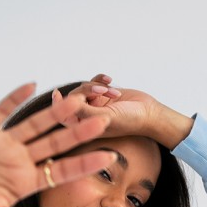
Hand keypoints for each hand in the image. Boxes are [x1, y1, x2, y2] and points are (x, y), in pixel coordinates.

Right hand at [0, 82, 115, 206]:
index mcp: (25, 184)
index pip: (62, 171)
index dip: (85, 163)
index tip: (109, 156)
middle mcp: (18, 161)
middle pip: (55, 143)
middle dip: (78, 131)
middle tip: (104, 119)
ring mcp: (2, 144)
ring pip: (34, 123)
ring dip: (55, 111)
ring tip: (78, 98)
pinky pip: (2, 109)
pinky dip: (15, 97)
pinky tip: (33, 84)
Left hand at [53, 74, 193, 149]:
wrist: (149, 113)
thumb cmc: (129, 121)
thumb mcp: (104, 118)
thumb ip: (83, 112)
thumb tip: (63, 103)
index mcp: (85, 128)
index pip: (63, 116)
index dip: (58, 105)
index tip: (57, 94)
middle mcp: (88, 116)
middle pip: (75, 98)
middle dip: (87, 91)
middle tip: (102, 91)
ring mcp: (96, 105)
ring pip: (85, 88)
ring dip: (97, 85)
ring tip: (112, 90)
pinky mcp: (104, 94)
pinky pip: (95, 81)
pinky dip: (101, 79)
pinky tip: (111, 80)